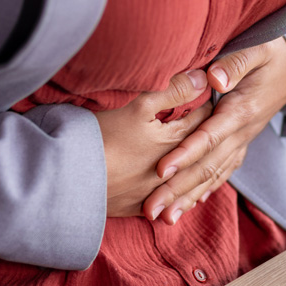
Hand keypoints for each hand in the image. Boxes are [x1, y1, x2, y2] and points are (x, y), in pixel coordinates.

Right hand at [96, 69, 211, 217]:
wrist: (70, 179)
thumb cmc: (104, 138)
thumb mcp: (139, 107)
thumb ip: (173, 91)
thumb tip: (202, 79)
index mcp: (175, 142)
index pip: (201, 119)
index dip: (207, 104)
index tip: (211, 95)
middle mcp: (173, 170)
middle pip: (197, 151)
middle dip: (207, 137)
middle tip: (215, 124)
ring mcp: (156, 191)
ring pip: (187, 182)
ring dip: (197, 172)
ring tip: (205, 163)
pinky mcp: (138, 207)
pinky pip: (168, 204)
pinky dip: (178, 198)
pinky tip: (183, 197)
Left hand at [143, 37, 285, 223]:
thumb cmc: (273, 51)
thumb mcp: (258, 49)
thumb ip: (235, 64)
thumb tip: (213, 79)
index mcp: (241, 110)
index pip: (209, 137)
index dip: (185, 154)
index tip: (160, 171)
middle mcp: (242, 132)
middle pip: (206, 166)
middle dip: (177, 190)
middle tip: (151, 210)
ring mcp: (243, 140)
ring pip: (213, 175)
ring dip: (187, 198)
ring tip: (164, 219)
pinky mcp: (242, 143)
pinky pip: (223, 172)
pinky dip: (206, 190)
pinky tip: (190, 205)